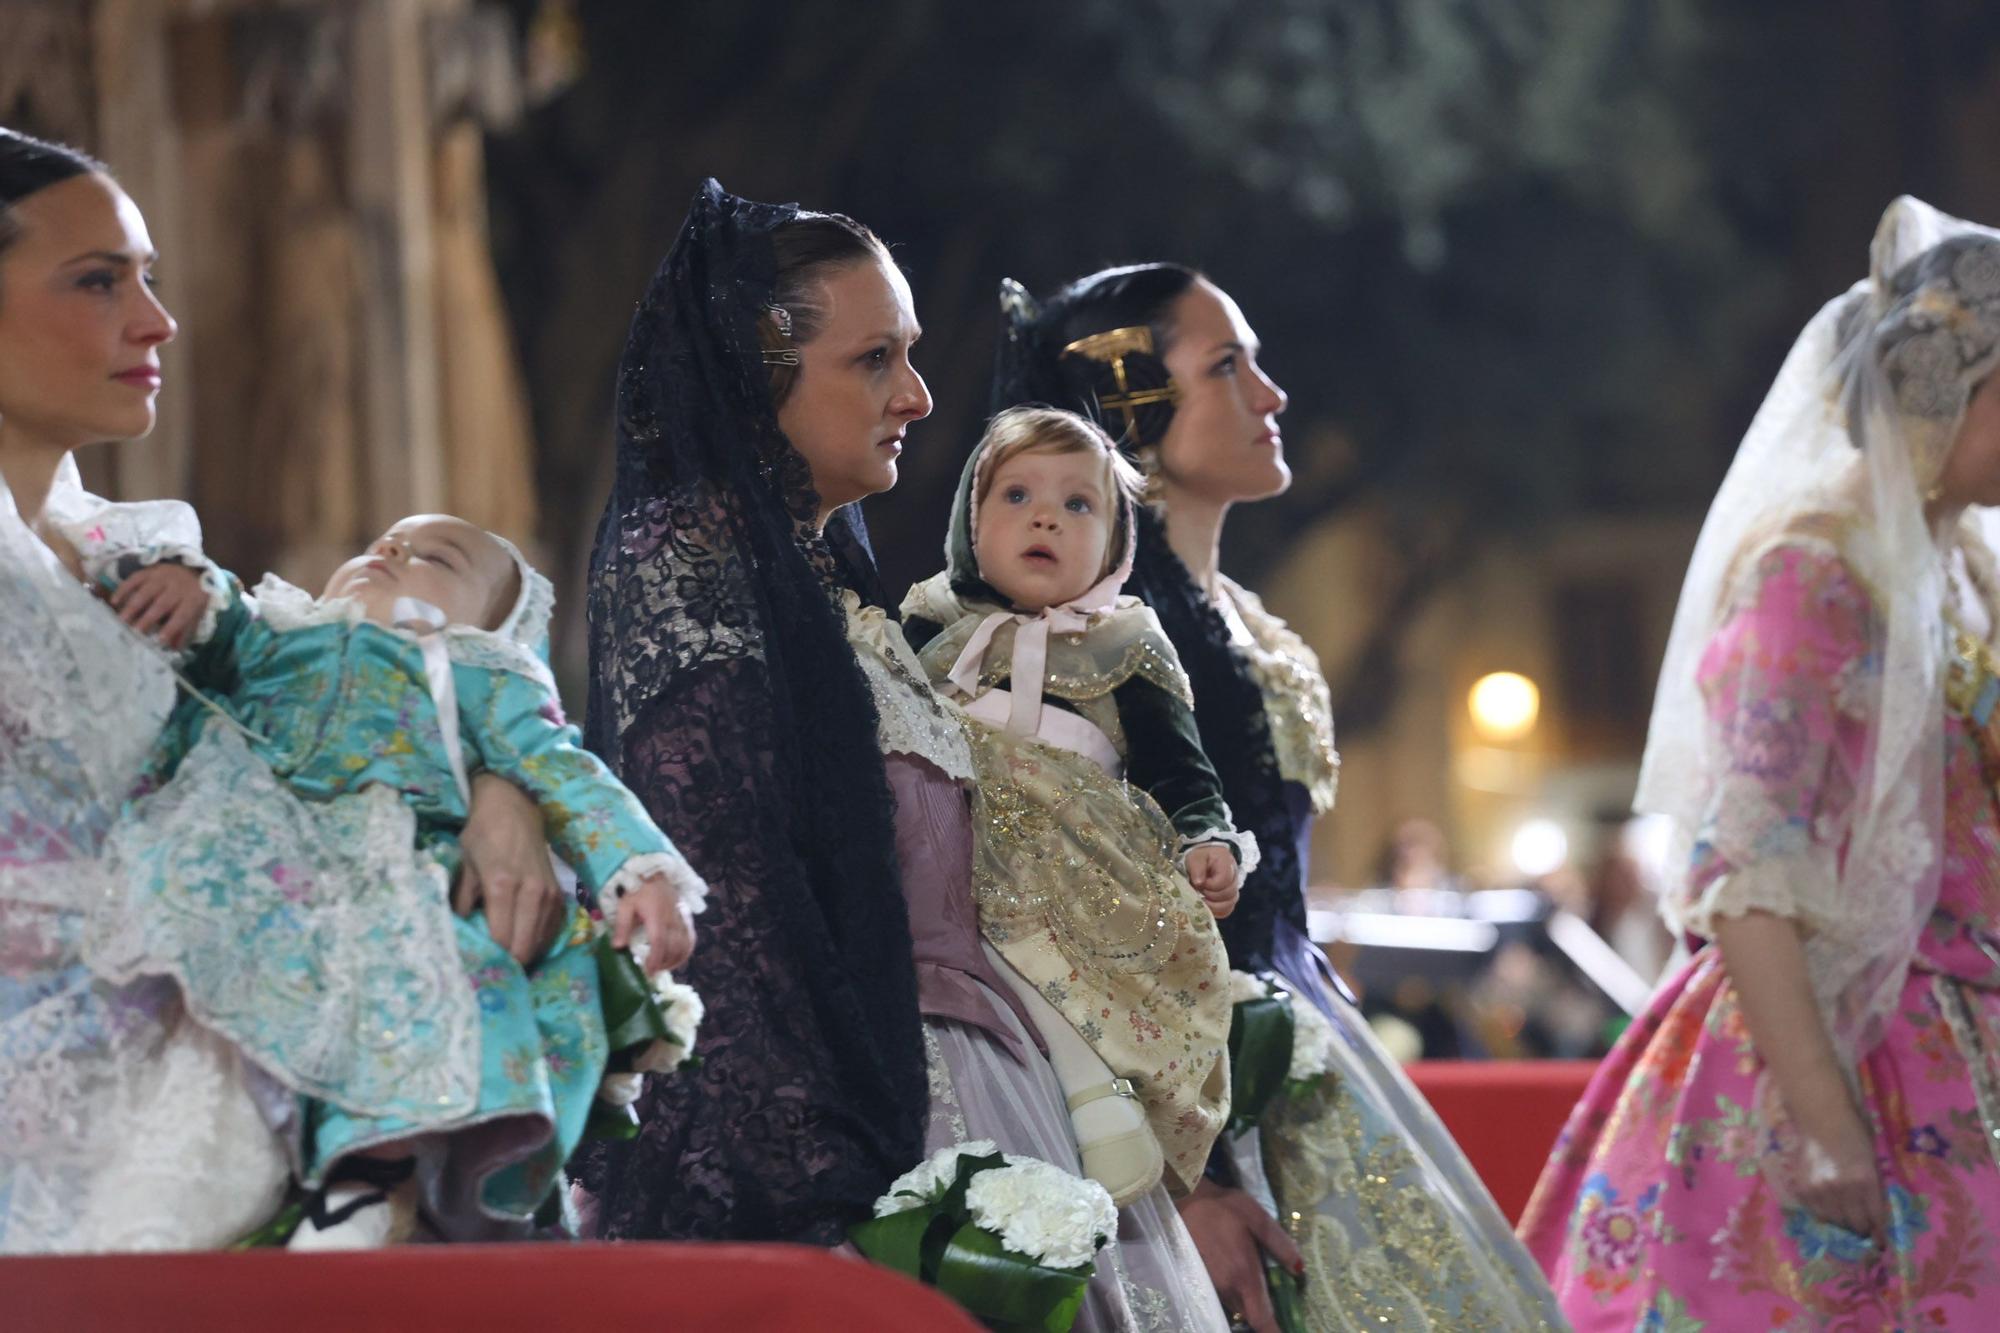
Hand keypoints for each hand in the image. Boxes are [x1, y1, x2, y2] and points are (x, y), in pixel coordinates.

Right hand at [109, 563, 207, 649]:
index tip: (159, 640)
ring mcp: (162, 577)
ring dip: (133, 606)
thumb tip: (172, 649)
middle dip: (148, 618)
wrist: (192, 571)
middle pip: (162, 604)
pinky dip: (123, 589)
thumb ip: (185, 631)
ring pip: (146, 592)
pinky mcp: (149, 571)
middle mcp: (177, 587)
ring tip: (122, 619)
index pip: (182, 615)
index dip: (171, 628)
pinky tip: (114, 601)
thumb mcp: (195, 614)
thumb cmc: (191, 598)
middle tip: (135, 631)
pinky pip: (134, 579)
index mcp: (192, 600)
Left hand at [457, 773, 566, 965]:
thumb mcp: (465, 865)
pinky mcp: (558, 894)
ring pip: (539, 942)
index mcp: (502, 885)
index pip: (501, 939)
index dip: (490, 960)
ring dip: (522, 956)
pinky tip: (521, 946)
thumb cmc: (483, 834)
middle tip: (490, 972)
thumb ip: (463, 902)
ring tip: (504, 964)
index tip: (476, 969)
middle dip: (507, 965)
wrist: (514, 806)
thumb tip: (457, 934)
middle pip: (523, 947)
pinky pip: (550, 931)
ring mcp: (548, 894)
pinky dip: (536, 942)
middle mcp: (530, 893)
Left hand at [612, 875, 695, 973]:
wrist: (654, 874)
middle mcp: (672, 920)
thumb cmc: (637, 891)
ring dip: (675, 960)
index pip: (659, 943)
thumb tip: (618, 947)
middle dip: (663, 964)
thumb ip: (622, 926)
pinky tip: (678, 958)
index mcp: (656, 917)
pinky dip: (686, 951)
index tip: (648, 972)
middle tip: (652, 972)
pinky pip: (691, 938)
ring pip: (684, 946)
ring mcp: (681, 920)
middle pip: (673, 948)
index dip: (655, 960)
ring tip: (663, 967)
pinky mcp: (685, 919)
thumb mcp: (625, 906)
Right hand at [1175, 1180, 1302, 1332]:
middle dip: (1264, 1312)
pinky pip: (1225, 1295)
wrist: (1183, 1199)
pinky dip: (1236, 1292)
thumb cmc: (1223, 1207)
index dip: (1273, 1331)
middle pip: (1250, 1314)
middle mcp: (1228, 1287)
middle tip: (1276, 1299)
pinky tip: (1237, 1270)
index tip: (1284, 1331)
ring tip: (1257, 1282)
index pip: (1261, 1319)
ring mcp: (1212, 1284)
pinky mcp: (1202, 1278)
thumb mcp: (1257, 1218)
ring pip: (1237, 1304)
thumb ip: (1279, 1244)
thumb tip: (1299, 1269)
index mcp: (1244, 1275)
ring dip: (1249, 1301)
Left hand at [1185, 844, 1239, 918]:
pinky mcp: (1229, 899)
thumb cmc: (1200, 858)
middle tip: (1200, 890)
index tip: (1200, 882)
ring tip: (1202, 898)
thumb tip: (1199, 883)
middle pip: (1229, 894)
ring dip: (1213, 905)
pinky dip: (1216, 911)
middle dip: (1211, 895)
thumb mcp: (1195, 858)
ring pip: (1229, 904)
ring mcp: (1233, 889)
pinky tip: (1206, 906)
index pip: (1225, 880)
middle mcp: (1234, 877)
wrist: (1204, 860)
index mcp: (1227, 864)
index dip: (1211, 885)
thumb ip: (1197, 868)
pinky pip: (1226, 910)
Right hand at [1794, 1103, 1889, 1248]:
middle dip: (1861, 1228)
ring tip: (1844, 1217)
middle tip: (1862, 1228)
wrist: (1822, 1119)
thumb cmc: (1854, 1136)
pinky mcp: (1802, 1188)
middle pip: (1855, 1224)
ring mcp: (1819, 1189)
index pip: (1875, 1218)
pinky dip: (1823, 1213)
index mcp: (1865, 1180)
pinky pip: (1815, 1212)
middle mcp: (1842, 1188)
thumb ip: (1874, 1191)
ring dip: (1842, 1223)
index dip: (1879, 1233)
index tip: (1880, 1243)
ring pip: (1834, 1222)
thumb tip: (1875, 1220)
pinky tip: (1828, 1206)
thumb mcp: (1873, 1164)